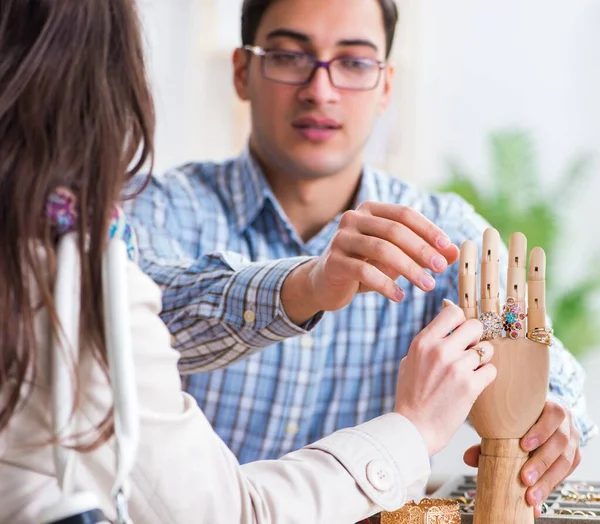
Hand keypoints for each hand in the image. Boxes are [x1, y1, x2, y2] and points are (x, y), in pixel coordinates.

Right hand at [282, 202, 459, 323]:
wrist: (325, 282)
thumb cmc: (366, 266)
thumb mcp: (396, 257)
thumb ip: (423, 252)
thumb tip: (454, 253)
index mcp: (370, 210)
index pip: (405, 214)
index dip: (428, 229)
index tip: (447, 247)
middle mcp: (353, 218)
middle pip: (395, 230)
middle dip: (421, 250)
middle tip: (440, 269)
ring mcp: (341, 239)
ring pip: (381, 250)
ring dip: (409, 268)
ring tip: (427, 286)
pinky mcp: (334, 262)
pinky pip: (364, 271)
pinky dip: (385, 285)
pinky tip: (400, 297)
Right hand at [394, 302, 496, 455]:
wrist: (414, 428)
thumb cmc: (411, 395)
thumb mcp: (410, 360)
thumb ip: (427, 342)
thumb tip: (445, 323)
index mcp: (423, 341)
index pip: (453, 312)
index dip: (460, 321)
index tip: (459, 333)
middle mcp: (440, 350)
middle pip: (475, 325)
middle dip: (475, 338)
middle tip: (468, 353)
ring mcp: (456, 367)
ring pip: (487, 349)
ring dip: (482, 360)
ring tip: (469, 372)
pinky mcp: (470, 386)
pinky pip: (491, 370)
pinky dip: (486, 377)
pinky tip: (473, 385)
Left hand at [464, 400, 580, 516]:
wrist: (541, 415)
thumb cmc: (521, 417)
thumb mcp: (508, 420)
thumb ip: (491, 436)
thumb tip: (468, 458)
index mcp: (551, 406)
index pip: (554, 414)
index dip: (541, 430)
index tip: (523, 446)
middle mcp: (566, 423)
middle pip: (560, 442)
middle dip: (541, 462)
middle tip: (524, 478)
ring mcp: (573, 440)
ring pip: (566, 460)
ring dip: (548, 480)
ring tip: (531, 496)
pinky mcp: (575, 456)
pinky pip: (568, 472)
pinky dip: (553, 485)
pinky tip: (539, 497)